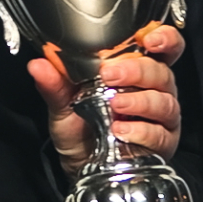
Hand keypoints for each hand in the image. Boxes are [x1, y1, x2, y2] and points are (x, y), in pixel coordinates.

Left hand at [28, 23, 184, 174]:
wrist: (79, 164)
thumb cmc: (79, 127)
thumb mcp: (62, 103)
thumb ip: (54, 83)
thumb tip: (38, 65)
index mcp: (137, 70)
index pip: (163, 46)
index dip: (164, 37)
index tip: (148, 39)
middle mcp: (155, 89)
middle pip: (161, 72)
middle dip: (138, 70)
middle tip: (111, 74)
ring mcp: (161, 117)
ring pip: (164, 102)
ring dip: (140, 101)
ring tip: (115, 104)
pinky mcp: (162, 142)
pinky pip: (160, 134)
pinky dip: (141, 131)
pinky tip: (122, 129)